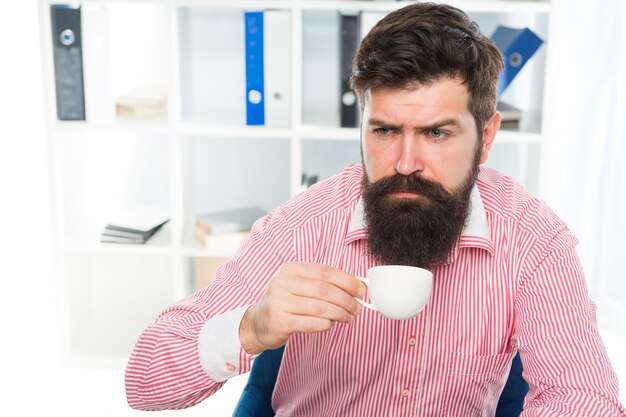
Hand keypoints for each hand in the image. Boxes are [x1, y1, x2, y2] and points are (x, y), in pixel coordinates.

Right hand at [239, 262, 364, 354]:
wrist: (257, 323)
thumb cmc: (286, 303)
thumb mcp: (300, 286)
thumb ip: (324, 284)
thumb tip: (357, 286)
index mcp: (291, 269)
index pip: (326, 272)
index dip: (348, 281)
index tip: (362, 290)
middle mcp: (283, 283)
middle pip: (325, 290)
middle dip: (347, 300)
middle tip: (357, 308)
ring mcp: (279, 302)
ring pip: (320, 308)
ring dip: (340, 314)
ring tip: (348, 317)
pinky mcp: (279, 322)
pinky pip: (311, 323)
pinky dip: (326, 324)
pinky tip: (330, 324)